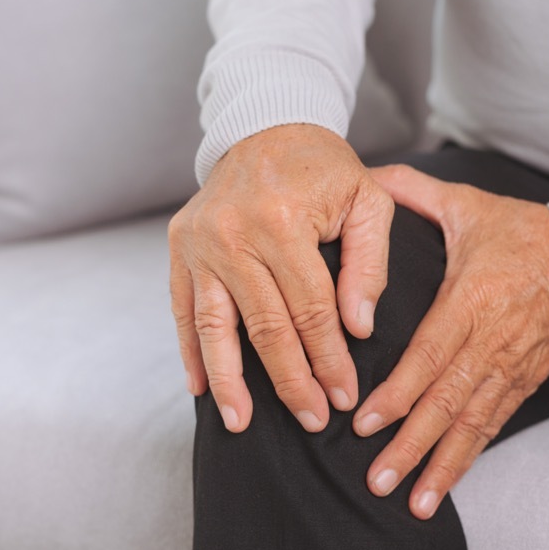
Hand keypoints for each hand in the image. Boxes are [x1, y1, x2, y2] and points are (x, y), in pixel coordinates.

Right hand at [169, 124, 394, 432]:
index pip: (311, 309)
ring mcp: (199, 242)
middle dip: (291, 380)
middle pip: (265, 326)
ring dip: (230, 380)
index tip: (344, 396)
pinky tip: (203, 387)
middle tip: (312, 420)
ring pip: (214, 326)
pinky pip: (183, 309)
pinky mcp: (178, 247)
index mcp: (283, 220)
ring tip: (241, 423)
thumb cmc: (325, 169)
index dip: (330, 358)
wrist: (265, 127)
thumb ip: (369, 263)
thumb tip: (358, 328)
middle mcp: (233, 233)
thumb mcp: (368, 200)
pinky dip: (191, 351)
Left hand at [353, 164, 548, 518]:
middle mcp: (493, 341)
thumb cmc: (527, 232)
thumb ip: (414, 193)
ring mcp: (512, 368)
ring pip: (472, 424)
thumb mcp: (470, 205)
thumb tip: (367, 177)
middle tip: (376, 479)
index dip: (399, 392)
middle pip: (448, 401)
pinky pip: (492, 427)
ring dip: (440, 465)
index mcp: (475, 299)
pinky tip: (442, 488)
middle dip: (411, 444)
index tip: (365, 421)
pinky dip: (468, 459)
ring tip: (411, 502)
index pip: (431, 354)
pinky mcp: (525, 383)